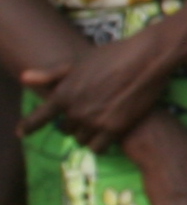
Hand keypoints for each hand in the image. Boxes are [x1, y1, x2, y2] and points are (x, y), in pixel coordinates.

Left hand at [21, 30, 178, 152]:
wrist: (146, 59)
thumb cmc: (112, 56)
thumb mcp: (78, 63)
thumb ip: (50, 75)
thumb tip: (24, 78)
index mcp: (63, 94)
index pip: (39, 117)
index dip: (28, 127)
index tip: (21, 133)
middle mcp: (75, 111)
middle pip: (65, 129)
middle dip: (72, 123)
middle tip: (86, 113)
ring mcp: (94, 121)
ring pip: (81, 140)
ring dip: (87, 134)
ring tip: (99, 123)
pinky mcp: (114, 129)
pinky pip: (98, 148)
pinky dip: (100, 144)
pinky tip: (107, 134)